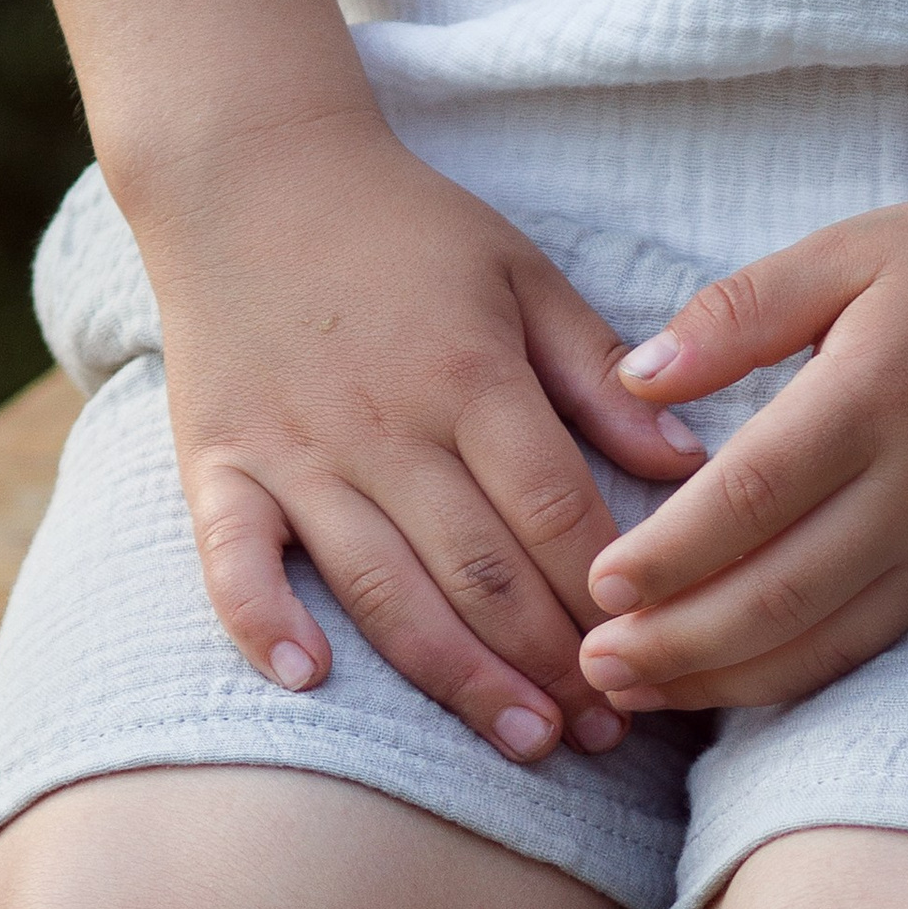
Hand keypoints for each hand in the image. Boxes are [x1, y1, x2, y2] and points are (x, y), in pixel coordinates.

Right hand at [132, 109, 705, 762]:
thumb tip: (691, 466)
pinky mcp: (216, 466)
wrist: (245, 165)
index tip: (657, 654)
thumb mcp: (518, 271)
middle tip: (607, 734)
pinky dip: (263, 622)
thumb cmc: (400, 228)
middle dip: (555, 663)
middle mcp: (384, 423)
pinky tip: (308, 681)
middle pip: (483, 570)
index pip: (556, 510)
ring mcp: (294, 452)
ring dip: (458, 677)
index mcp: (469, 372)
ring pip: (385, 589)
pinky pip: (233, 561)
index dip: (611, 593)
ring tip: (524, 743)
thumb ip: (598, 374)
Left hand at [576, 180, 907, 716]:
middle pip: (778, 591)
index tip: (596, 582)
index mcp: (873, 395)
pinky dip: (789, 680)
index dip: (670, 553)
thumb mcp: (860, 247)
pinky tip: (722, 689)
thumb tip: (638, 376)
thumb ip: (744, 309)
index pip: (751, 496)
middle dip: (676, 641)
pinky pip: (868, 647)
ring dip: (718, 679)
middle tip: (590, 664)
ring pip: (821, 640)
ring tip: (632, 695)